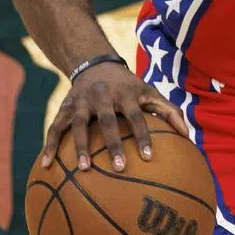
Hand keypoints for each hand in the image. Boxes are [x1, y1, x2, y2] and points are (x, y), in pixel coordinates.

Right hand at [40, 62, 187, 171]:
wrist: (95, 64)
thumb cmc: (129, 86)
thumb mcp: (150, 92)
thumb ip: (169, 112)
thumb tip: (189, 136)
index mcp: (126, 94)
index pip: (137, 117)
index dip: (143, 136)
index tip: (149, 157)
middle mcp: (103, 97)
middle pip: (108, 122)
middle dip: (113, 145)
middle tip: (119, 168)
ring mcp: (81, 102)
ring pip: (78, 125)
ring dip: (80, 147)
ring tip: (83, 170)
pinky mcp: (64, 107)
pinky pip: (54, 127)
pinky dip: (49, 146)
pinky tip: (45, 166)